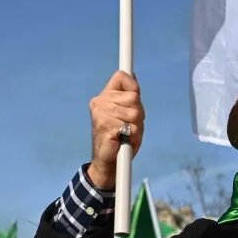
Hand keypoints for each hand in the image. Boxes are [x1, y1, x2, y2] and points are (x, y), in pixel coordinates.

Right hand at [87, 70, 143, 189]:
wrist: (109, 162)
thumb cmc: (120, 137)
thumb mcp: (128, 113)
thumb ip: (130, 96)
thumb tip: (133, 75)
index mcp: (104, 97)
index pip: (121, 77)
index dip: (133, 86)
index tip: (134, 98)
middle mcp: (99, 102)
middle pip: (134, 97)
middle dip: (138, 114)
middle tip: (129, 126)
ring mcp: (101, 114)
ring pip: (134, 113)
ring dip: (136, 127)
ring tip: (127, 135)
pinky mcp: (105, 127)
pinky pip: (132, 127)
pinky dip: (133, 137)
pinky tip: (124, 141)